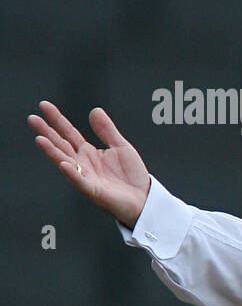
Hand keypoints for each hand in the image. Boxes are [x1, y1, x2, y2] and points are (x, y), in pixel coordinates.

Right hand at [28, 101, 150, 229]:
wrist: (144, 199)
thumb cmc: (132, 176)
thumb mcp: (121, 147)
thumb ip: (107, 130)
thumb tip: (94, 110)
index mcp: (88, 153)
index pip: (68, 133)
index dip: (57, 120)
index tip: (44, 106)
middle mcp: (83, 164)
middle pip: (61, 145)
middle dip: (46, 132)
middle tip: (32, 118)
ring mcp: (86, 177)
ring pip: (65, 162)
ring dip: (52, 152)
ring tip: (40, 139)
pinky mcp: (94, 191)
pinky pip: (80, 181)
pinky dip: (72, 173)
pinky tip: (63, 164)